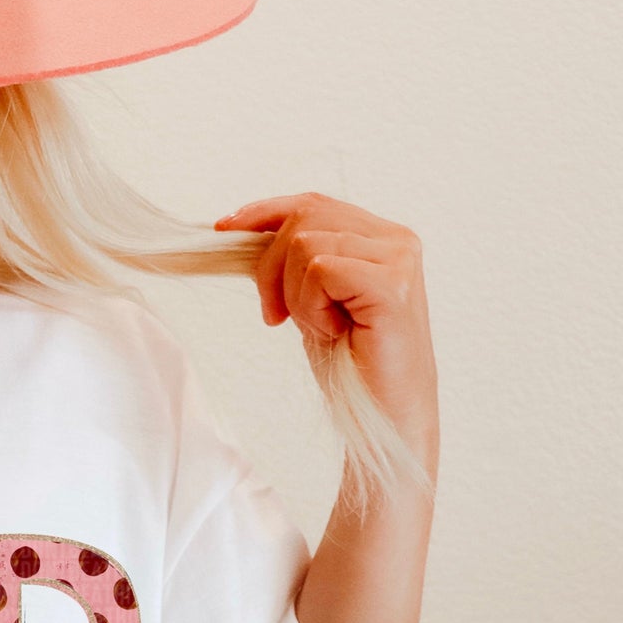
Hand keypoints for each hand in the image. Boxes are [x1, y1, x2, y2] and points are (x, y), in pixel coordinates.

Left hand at [215, 191, 438, 467]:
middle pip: (303, 218)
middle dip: (270, 268)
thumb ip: (292, 268)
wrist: (385, 418)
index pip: (313, 204)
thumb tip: (240, 235)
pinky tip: (333, 332)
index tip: (224, 229)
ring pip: (307, 245)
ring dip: (294, 296)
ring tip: (320, 328)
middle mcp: (395, 239)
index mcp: (379, 238)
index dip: (264, 212)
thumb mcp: (311, 306)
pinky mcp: (392, 285)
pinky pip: (322, 271)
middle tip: (275, 317)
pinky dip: (311, 307)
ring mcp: (398, 259)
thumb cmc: (350, 367)